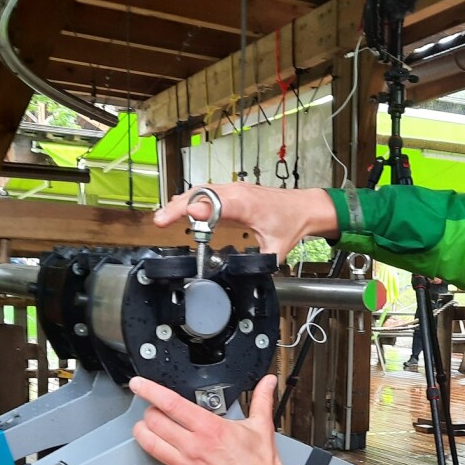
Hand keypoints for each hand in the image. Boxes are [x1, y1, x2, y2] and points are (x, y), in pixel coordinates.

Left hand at [116, 375, 298, 464]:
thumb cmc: (261, 464)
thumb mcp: (261, 425)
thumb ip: (261, 399)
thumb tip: (268, 382)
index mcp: (210, 428)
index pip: (171, 404)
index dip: (150, 391)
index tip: (139, 385)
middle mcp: (194, 447)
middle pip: (156, 423)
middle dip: (150, 414)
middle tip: (153, 411)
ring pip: (151, 446)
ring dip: (142, 435)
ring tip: (144, 430)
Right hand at [155, 183, 339, 263]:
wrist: (304, 207)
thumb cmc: (291, 222)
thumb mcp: (276, 249)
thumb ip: (258, 262)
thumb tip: (243, 276)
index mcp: (247, 204)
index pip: (217, 203)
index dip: (201, 208)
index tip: (186, 214)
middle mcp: (237, 192)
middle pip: (201, 194)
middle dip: (179, 206)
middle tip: (160, 221)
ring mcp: (233, 188)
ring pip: (200, 190)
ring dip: (182, 202)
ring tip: (163, 217)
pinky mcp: (231, 190)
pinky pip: (206, 191)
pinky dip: (191, 199)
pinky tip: (180, 208)